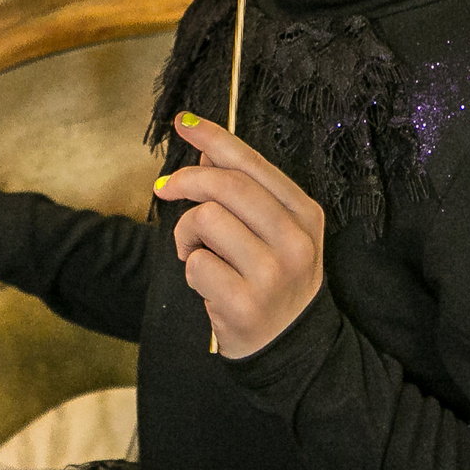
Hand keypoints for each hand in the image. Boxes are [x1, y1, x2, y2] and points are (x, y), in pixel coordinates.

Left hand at [154, 112, 325, 358]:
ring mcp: (273, 275)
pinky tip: (206, 283)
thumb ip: (244, 191)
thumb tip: (205, 152)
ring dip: (187, 234)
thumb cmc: (274, 280)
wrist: (290, 347)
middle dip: (186, 180)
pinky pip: (197, 264)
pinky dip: (191, 269)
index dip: (214, 137)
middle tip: (164, 188)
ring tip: (195, 252)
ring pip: (206, 219)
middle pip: (227, 186)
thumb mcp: (273, 232)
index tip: (182, 122)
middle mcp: (295, 241)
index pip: (253, 164)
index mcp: (305, 214)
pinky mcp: (246, 305)